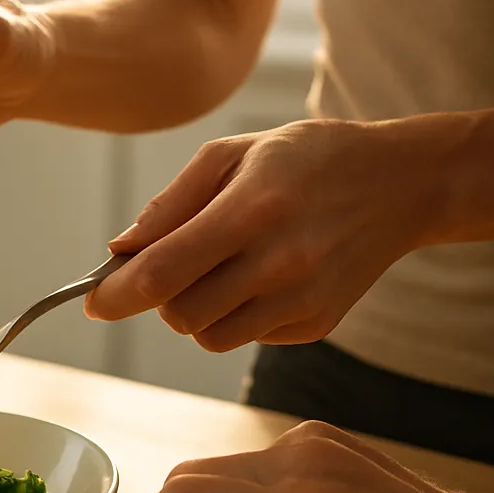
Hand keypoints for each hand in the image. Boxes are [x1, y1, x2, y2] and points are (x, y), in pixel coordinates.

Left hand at [84, 118, 452, 349]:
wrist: (401, 183)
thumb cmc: (307, 159)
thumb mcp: (234, 155)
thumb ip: (171, 204)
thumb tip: (121, 250)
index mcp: (252, 211)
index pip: (163, 272)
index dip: (116, 293)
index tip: (92, 300)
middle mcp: (280, 263)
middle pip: (180, 315)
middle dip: (159, 297)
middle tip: (171, 264)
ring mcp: (303, 300)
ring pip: (210, 336)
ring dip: (195, 311)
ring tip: (221, 266)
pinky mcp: (317, 323)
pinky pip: (248, 337)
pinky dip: (237, 315)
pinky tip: (262, 275)